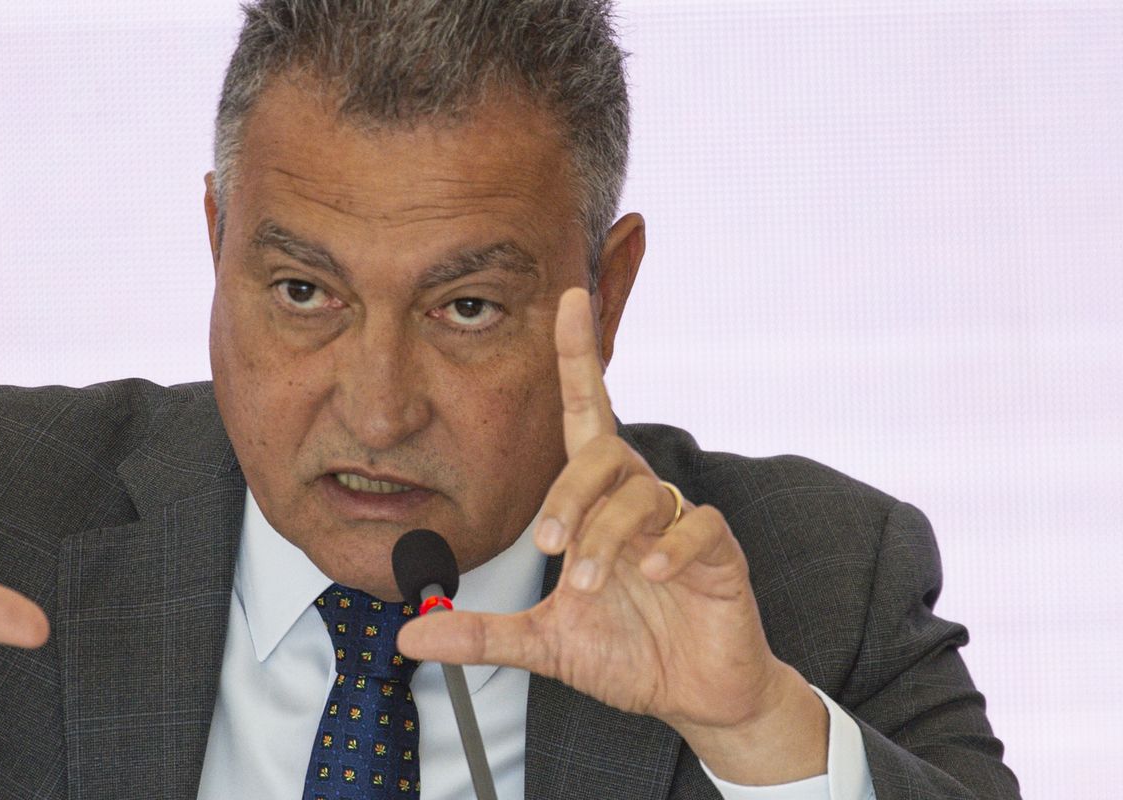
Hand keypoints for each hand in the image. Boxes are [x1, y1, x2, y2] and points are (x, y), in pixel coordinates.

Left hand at [398, 287, 826, 782]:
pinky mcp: (722, 554)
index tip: (567, 297)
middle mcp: (638, 499)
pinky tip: (649, 574)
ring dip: (607, 534)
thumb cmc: (624, 651)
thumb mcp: (542, 643)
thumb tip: (408, 634)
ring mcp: (681, 523)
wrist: (694, 695)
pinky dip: (671, 547)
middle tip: (548, 546)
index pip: (586, 414)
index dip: (577, 356)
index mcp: (598, 502)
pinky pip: (700, 527)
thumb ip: (479, 633)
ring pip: (644, 492)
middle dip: (571, 494)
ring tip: (582, 582)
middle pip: (605, 454)